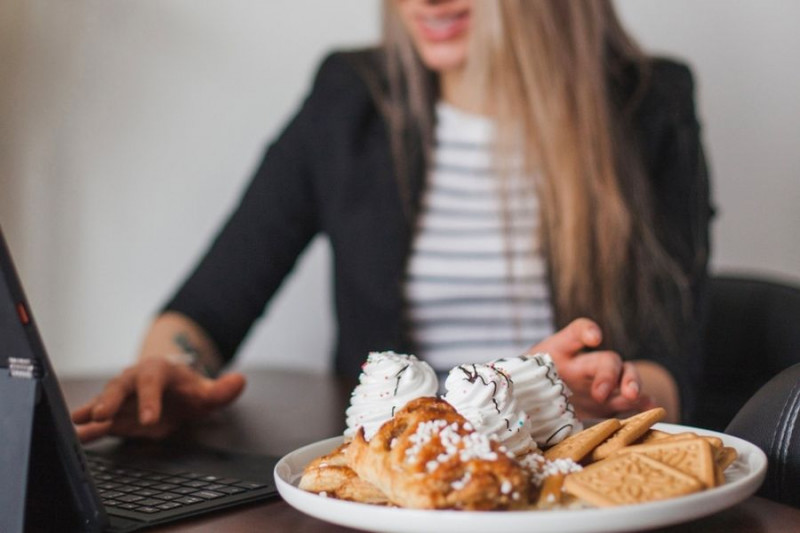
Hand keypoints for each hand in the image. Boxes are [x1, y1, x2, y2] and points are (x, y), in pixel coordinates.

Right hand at [71, 357, 245, 442]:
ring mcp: (121, 396)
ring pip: (103, 401)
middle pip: (120, 387)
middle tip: (100, 415)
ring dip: (91, 412)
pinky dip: (87, 426)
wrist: (172, 389)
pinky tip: (76, 435)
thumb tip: (239, 381)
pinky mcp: (113, 414)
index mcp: (159, 370)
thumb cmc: (189, 390)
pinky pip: (98, 419)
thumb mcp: (207, 391)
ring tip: (77, 423)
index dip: (150, 400)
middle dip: (109, 400)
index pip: (153, 383)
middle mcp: (135, 379)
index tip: (149, 419)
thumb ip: (222, 390)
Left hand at [525, 318, 655, 418]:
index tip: (594, 337)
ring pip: (625, 375)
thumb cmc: (526, 385)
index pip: (576, 333)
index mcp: (560, 352)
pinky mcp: (609, 402)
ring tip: (634, 397)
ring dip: (631, 384)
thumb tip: (494, 381)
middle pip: (606, 360)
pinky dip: (642, 403)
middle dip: (608, 375)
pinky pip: (630, 400)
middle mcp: (584, 364)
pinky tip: (650, 408)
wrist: (536, 402)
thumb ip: (513, 379)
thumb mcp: (518, 379)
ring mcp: (600, 382)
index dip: (586, 331)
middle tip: (601, 393)